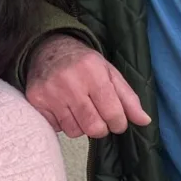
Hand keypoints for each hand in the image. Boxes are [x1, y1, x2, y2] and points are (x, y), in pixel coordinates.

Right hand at [26, 34, 150, 137]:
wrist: (48, 49)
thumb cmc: (84, 63)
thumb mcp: (110, 73)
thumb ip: (129, 99)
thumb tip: (144, 121)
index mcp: (94, 72)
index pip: (113, 113)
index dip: (119, 123)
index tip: (117, 120)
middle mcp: (70, 82)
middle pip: (94, 128)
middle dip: (101, 127)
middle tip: (98, 116)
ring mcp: (50, 92)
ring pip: (74, 131)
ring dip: (81, 125)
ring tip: (79, 108)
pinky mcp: (36, 100)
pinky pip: (57, 128)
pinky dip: (63, 122)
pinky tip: (63, 107)